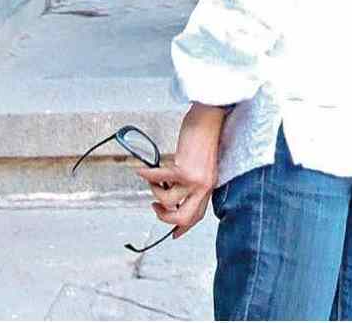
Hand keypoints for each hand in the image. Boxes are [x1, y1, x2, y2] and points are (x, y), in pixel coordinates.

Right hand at [135, 104, 224, 237]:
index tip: (174, 233)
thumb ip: (194, 181)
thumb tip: (176, 193)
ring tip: (153, 178)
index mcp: (208, 186)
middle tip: (155, 207)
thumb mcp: (204, 164)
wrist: (210, 118)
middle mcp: (203, 186)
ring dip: (154, 191)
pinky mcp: (183, 169)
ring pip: (167, 200)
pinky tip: (141, 170)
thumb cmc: (204, 137)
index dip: (183, 227)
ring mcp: (194, 179)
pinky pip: (158, 179)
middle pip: (183, 218)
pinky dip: (147, 175)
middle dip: (164, 218)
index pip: (197, 216)